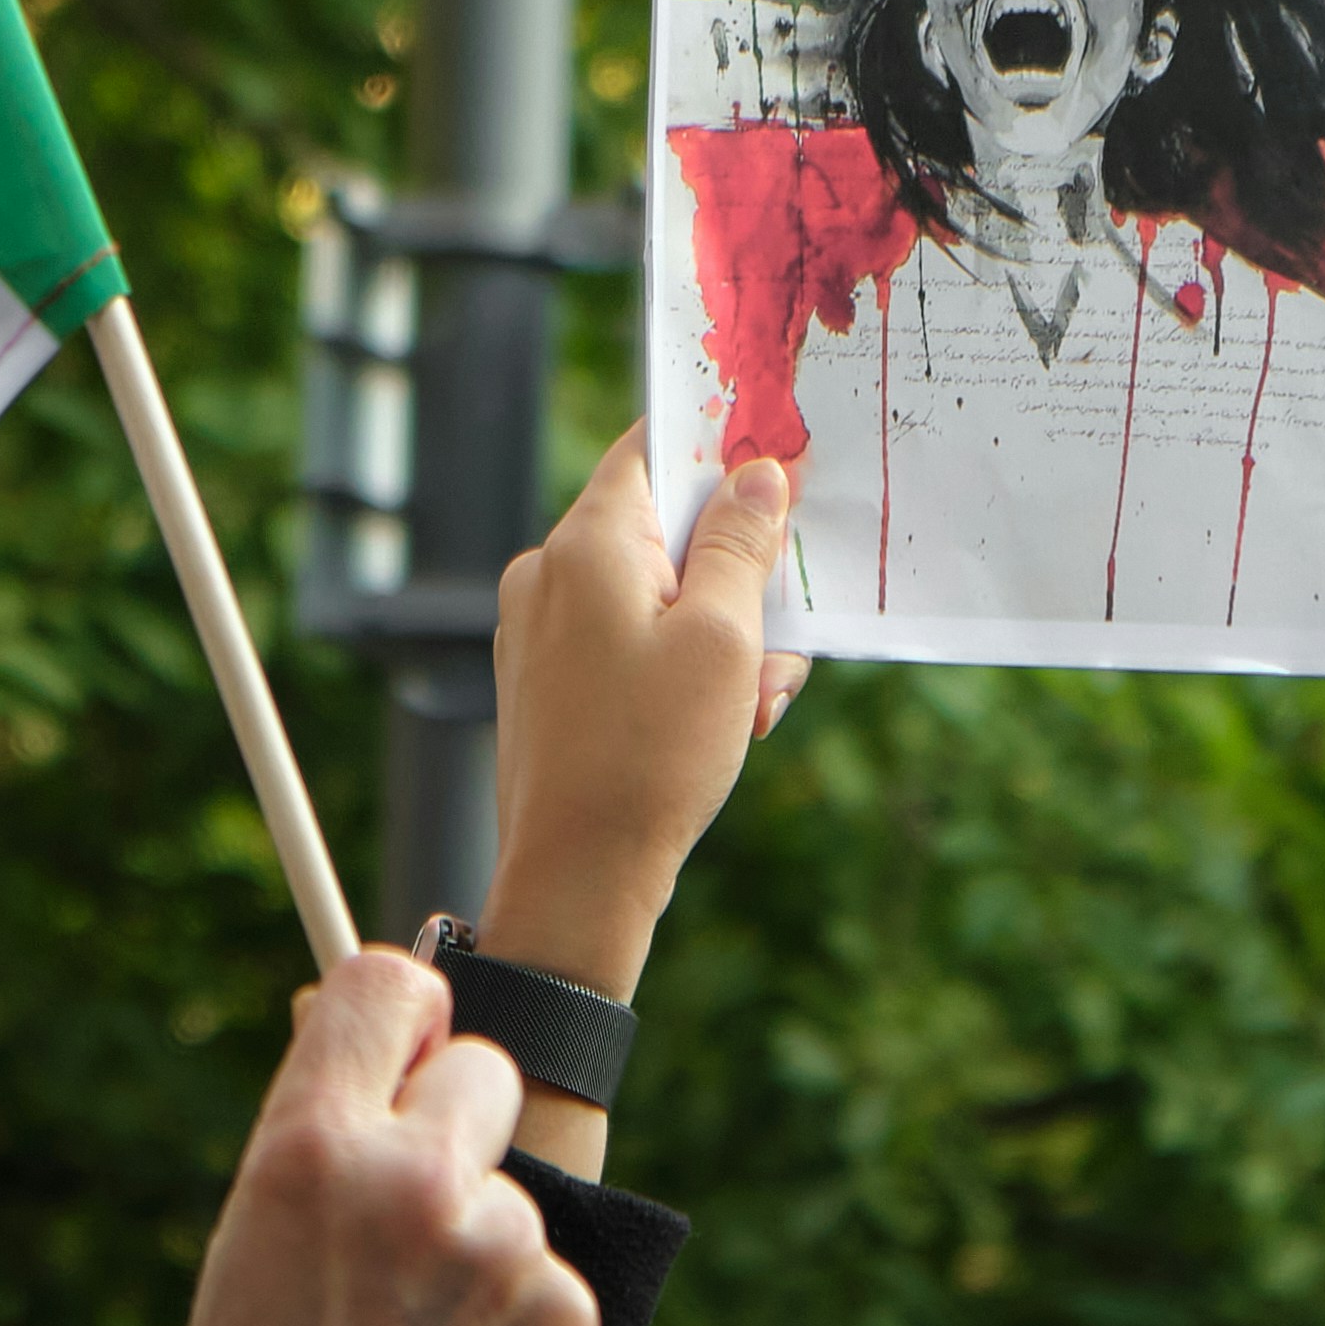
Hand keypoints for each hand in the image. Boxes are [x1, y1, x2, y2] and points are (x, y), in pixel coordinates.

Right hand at [149, 949, 599, 1325]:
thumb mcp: (242, 1256)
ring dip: (475, 1242)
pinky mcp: (562, 1313)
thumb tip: (343, 1034)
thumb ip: (309, 1143)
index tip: (398, 1050)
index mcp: (311, 1147)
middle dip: (451, 1123)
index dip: (399, 1012)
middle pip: (478, 1069)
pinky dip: (513, 1319)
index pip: (387, 983)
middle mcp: (415, 1175)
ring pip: (509, 1189)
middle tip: (408, 1212)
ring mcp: (499, 1245)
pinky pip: (546, 1274)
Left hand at [476, 429, 800, 1166]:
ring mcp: (542, 628)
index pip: (654, 445)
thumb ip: (743, 542)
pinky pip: (629, 640)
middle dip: (740, 577)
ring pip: (657, 592)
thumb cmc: (651, 756)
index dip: (723, 448)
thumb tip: (759, 471)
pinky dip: (683, 668)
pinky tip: (720, 726)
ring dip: (723, 636)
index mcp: (587, 543)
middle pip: (667, 529)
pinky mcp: (548, 678)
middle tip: (780, 648)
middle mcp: (550, 572)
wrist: (576, 880)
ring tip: (752, 707)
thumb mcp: (724, 638)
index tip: (783, 467)